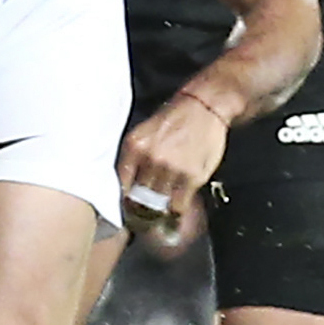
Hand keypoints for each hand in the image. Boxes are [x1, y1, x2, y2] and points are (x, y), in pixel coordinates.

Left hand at [115, 93, 227, 227]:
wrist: (203, 108)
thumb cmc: (172, 121)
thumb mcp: (143, 135)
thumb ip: (133, 159)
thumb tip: (125, 186)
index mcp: (134, 148)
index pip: (120, 184)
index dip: (122, 200)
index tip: (124, 207)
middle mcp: (150, 159)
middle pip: (138, 196)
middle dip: (140, 207)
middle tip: (142, 215)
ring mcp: (171, 169)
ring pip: (158, 202)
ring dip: (158, 210)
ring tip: (158, 216)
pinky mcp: (192, 177)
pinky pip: (178, 204)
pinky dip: (175, 210)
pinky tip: (173, 211)